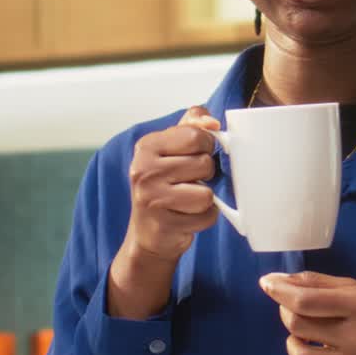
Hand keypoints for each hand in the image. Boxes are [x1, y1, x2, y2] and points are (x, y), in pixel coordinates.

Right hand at [108, 106, 219, 319]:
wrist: (148, 232)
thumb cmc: (165, 185)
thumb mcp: (172, 148)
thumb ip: (193, 125)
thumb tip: (213, 122)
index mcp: (146, 146)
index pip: (195, 135)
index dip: (205, 146)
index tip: (194, 155)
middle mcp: (143, 170)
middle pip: (204, 164)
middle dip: (205, 174)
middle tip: (187, 182)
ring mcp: (151, 199)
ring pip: (206, 193)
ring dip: (205, 199)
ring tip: (186, 200)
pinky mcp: (163, 224)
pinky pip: (206, 215)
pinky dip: (203, 218)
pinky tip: (186, 217)